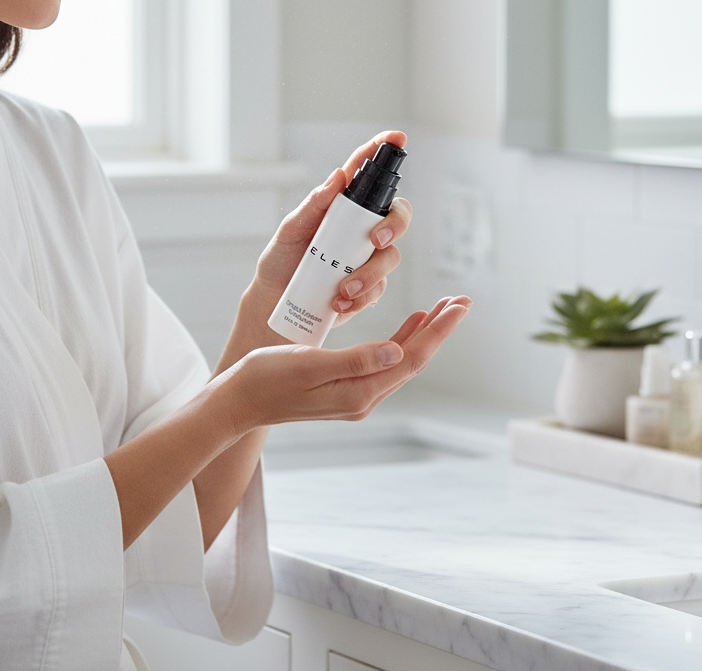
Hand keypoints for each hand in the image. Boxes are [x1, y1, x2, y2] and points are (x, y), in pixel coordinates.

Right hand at [224, 296, 471, 430]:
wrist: (239, 401)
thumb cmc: (266, 378)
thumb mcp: (308, 363)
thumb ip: (353, 360)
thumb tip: (395, 352)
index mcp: (358, 393)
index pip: (410, 359)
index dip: (437, 331)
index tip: (458, 306)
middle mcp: (363, 398)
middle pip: (413, 359)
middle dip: (439, 329)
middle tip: (461, 301)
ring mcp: (355, 396)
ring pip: (401, 360)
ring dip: (424, 333)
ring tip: (443, 308)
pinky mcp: (346, 388)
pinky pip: (385, 362)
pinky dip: (402, 340)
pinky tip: (409, 326)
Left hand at [245, 130, 412, 331]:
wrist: (275, 304)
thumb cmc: (281, 262)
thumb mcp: (290, 230)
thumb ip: (314, 204)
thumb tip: (338, 176)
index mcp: (341, 207)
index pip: (366, 174)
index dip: (382, 151)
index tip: (396, 137)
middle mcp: (360, 229)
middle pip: (397, 215)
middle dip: (395, 224)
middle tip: (376, 240)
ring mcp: (367, 257)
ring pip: (391, 256)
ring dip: (370, 273)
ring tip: (342, 290)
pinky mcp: (368, 287)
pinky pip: (380, 288)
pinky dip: (362, 296)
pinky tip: (339, 303)